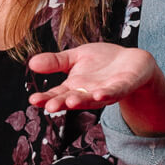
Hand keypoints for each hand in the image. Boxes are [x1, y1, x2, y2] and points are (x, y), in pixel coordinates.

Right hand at [29, 44, 164, 135]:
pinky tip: (99, 95)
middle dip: (61, 103)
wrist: (132, 61)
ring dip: (82, 101)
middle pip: (72, 99)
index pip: (57, 94)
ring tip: (70, 102)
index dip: (46, 98)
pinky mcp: (123, 86)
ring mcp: (105, 92)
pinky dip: (107, 94)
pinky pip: (114, 92)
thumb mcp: (75, 58)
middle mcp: (88, 93)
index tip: (33, 100)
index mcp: (75, 87)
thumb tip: (31, 63)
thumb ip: (55, 62)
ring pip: (92, 99)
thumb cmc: (102, 62)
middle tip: (49, 107)